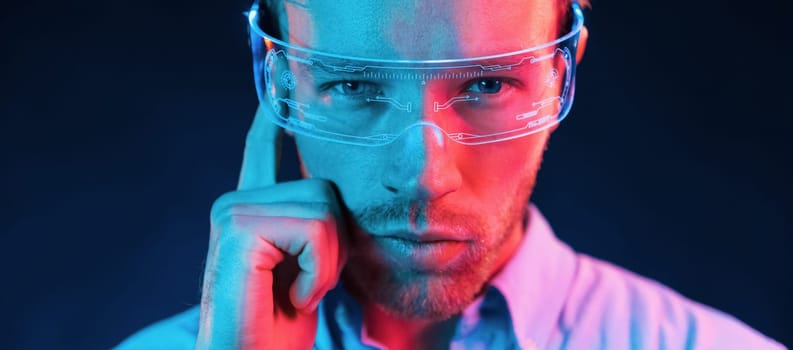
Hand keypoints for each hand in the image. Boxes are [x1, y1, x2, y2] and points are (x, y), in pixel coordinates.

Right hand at [195, 105, 347, 348]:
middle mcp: (235, 202)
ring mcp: (232, 211)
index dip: (270, 126)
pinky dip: (317, 272)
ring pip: (325, 208)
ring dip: (328, 263)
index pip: (262, 154)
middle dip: (336, 247)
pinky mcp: (237, 227)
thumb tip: (337, 201)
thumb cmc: (281, 331)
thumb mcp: (311, 272)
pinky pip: (314, 228)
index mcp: (251, 210)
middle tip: (305, 285)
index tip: (273, 96)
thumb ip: (315, 231)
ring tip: (296, 292)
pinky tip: (291, 297)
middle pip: (326, 189)